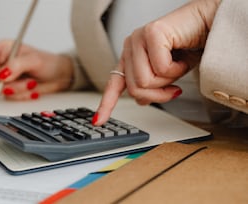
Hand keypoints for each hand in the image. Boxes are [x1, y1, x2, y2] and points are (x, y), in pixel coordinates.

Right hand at [0, 39, 73, 99]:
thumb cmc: (48, 63)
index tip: (1, 76)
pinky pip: (8, 97)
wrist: (59, 77)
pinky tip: (31, 90)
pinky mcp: (10, 89)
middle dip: (3, 84)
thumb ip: (17, 65)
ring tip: (32, 84)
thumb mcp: (35, 60)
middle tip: (19, 83)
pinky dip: (21, 96)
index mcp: (3, 49)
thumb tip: (2, 74)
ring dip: (16, 90)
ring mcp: (5, 78)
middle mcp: (0, 63)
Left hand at [93, 0, 220, 124]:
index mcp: (131, 57)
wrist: (207, 24)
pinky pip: (161, 68)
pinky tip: (181, 58)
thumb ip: (151, 86)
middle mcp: (130, 46)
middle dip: (159, 95)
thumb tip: (141, 101)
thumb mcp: (166, 74)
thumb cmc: (188, 47)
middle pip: (135, 89)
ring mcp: (138, 38)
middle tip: (173, 87)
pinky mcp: (151, 33)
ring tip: (177, 67)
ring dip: (168, 81)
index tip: (98, 121)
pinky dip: (177, 69)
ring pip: (145, 81)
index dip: (107, 104)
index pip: (114, 84)